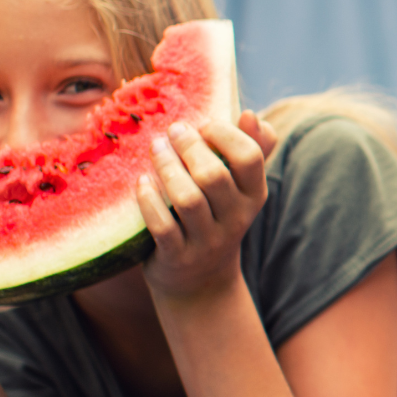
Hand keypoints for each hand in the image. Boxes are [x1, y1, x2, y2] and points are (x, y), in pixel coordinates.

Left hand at [137, 111, 269, 299]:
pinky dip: (149, 201)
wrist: (200, 281)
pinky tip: (141, 181)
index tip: (202, 124)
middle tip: (171, 131)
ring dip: (167, 168)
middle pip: (214, 176)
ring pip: (188, 200)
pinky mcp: (178, 257)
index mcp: (255, 196)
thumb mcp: (238, 190)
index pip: (250, 157)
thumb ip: (249, 151)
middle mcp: (236, 219)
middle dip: (188, 147)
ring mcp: (208, 241)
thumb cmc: (216, 217)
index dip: (225, 134)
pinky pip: (162, 226)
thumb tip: (251, 115)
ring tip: (155, 147)